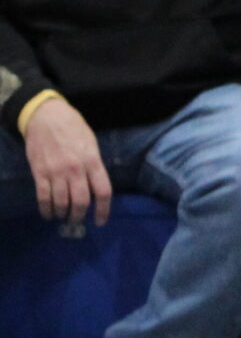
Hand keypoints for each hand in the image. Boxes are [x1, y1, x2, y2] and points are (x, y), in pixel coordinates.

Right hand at [24, 99, 111, 225]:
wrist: (47, 116)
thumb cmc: (73, 127)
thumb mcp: (91, 142)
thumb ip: (94, 164)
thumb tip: (96, 186)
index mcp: (92, 161)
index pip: (103, 191)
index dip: (103, 210)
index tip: (100, 221)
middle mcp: (76, 169)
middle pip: (81, 202)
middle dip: (79, 216)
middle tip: (76, 220)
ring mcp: (57, 172)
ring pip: (62, 203)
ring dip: (62, 214)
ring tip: (62, 216)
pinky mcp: (40, 173)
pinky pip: (43, 198)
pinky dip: (46, 210)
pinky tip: (48, 213)